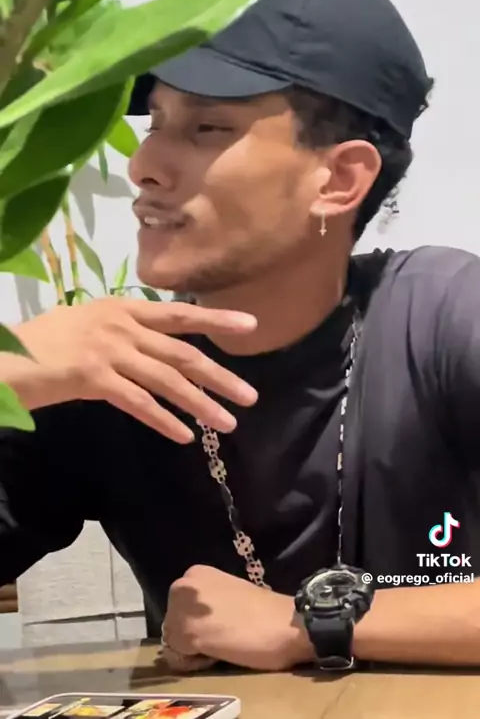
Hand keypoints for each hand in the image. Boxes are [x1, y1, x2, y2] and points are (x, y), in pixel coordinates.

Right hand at [5, 299, 257, 441]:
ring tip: (226, 423)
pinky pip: (139, 403)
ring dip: (200, 404)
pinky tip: (184, 436)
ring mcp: (109, 350)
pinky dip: (164, 421)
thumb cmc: (45, 342)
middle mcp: (121, 325)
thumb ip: (124, 331)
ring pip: (167, 380)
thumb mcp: (89, 323)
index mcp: (122, 308)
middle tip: (250, 396)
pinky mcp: (93, 377)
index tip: (250, 325)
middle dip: (220, 376)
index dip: (216, 319)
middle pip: (182, 352)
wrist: (7, 355)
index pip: (179, 314)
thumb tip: (155, 347)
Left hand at [162, 565, 311, 671]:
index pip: (179, 607)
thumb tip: (198, 622)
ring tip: (220, 646)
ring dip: (192, 650)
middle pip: (172, 622)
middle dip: (190, 635)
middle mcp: (183, 585)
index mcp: (196, 573)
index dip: (197, 623)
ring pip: (173, 640)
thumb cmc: (264, 611)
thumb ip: (208, 602)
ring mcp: (181, 608)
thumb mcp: (228, 595)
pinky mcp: (185, 633)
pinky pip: (177, 658)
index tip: (221, 626)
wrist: (283, 623)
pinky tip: (217, 654)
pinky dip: (194, 663)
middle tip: (220, 638)